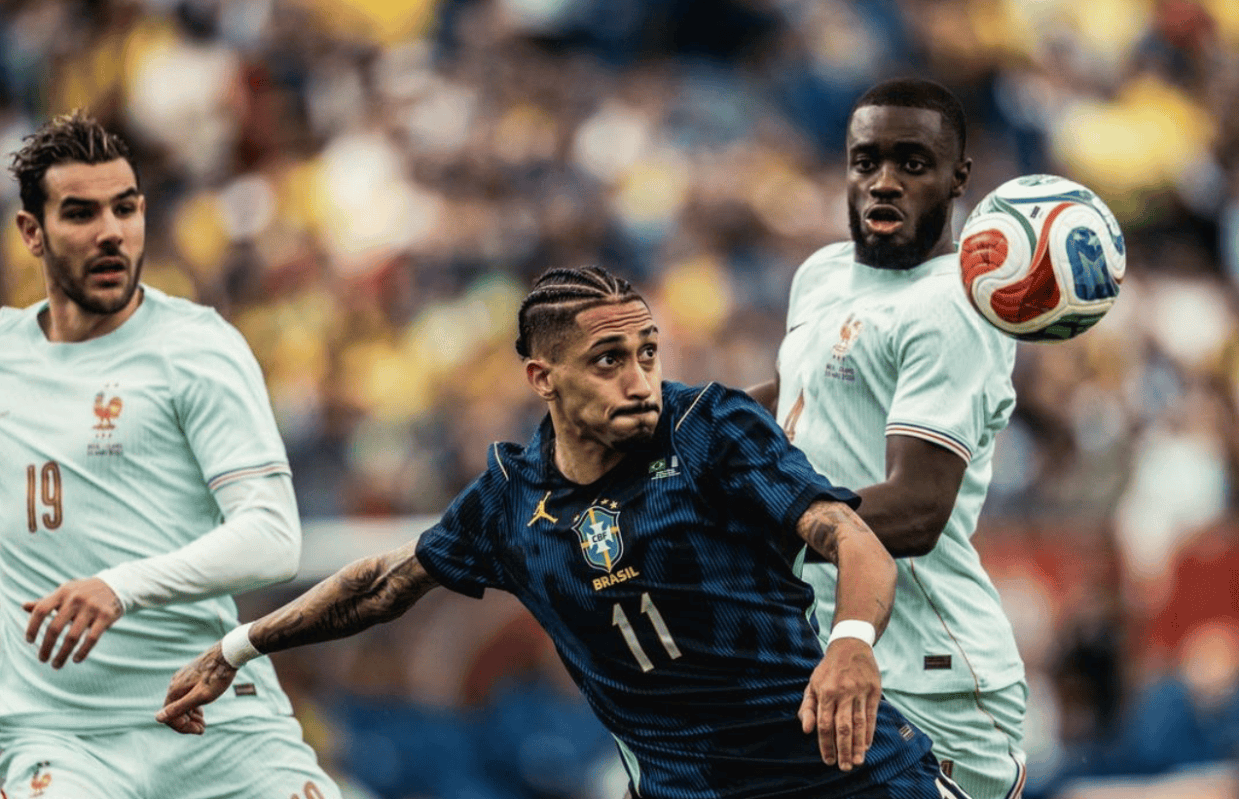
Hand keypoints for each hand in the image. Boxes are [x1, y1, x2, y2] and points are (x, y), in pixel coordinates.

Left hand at [24, 577, 123, 667]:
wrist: (116, 585)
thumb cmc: (84, 592)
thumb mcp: (66, 592)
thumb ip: (47, 601)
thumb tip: (24, 606)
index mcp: (63, 592)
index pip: (41, 610)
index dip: (32, 627)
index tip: (30, 641)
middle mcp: (76, 599)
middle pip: (55, 628)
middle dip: (46, 647)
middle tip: (42, 659)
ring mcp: (92, 607)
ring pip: (72, 637)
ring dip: (62, 654)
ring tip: (56, 664)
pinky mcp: (106, 616)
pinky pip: (91, 638)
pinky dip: (82, 652)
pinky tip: (76, 659)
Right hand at [156, 643, 236, 733]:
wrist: (229, 653)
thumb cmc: (217, 676)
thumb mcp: (201, 696)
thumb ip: (179, 708)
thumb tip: (157, 719)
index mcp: (175, 690)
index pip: (169, 717)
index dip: (182, 727)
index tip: (199, 730)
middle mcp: (175, 684)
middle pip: (175, 710)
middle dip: (187, 723)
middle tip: (202, 729)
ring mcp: (183, 679)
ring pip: (181, 703)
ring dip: (191, 716)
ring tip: (203, 723)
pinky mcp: (191, 676)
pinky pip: (186, 695)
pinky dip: (193, 706)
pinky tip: (201, 711)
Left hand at [797, 638, 880, 770]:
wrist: (850, 646)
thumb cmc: (828, 670)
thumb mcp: (812, 684)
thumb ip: (808, 707)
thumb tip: (806, 730)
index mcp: (825, 692)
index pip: (824, 724)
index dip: (826, 744)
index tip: (828, 760)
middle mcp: (843, 693)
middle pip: (842, 727)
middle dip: (843, 750)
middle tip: (843, 767)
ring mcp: (859, 692)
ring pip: (859, 724)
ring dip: (858, 746)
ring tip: (856, 762)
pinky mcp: (874, 691)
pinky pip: (871, 716)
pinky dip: (869, 733)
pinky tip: (866, 746)